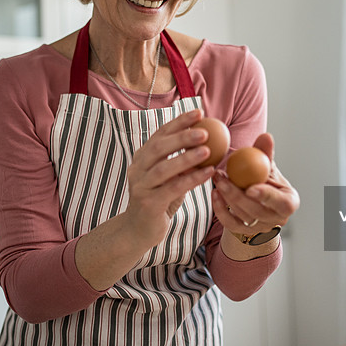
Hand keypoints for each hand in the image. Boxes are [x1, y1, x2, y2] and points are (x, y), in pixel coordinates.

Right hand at [122, 109, 215, 247]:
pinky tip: (208, 173)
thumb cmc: (158, 201)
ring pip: (164, 168)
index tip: (199, 113)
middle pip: (159, 147)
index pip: (160, 134)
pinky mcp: (148, 204)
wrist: (138, 232)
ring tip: (208, 151)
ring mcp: (140, 187)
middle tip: (205, 131)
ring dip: (187, 158)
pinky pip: (172, 188)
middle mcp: (137, 169)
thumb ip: (179, 163)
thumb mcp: (168, 178)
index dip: (179, 122)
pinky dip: (191, 179)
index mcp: (141, 158)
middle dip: (182, 136)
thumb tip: (206, 142)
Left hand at [211, 133, 299, 236]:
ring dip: (226, 197)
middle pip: (257, 211)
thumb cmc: (265, 179)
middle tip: (222, 178)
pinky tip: (214, 193)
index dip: (266, 197)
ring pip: (242, 217)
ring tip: (216, 179)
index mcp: (288, 202)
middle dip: (237, 195)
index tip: (251, 188)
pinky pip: (230, 224)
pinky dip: (220, 209)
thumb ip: (266, 153)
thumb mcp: (268, 166)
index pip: (281, 203)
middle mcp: (277, 219)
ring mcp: (261, 228)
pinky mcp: (244, 232)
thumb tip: (266, 136)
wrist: (257, 198)